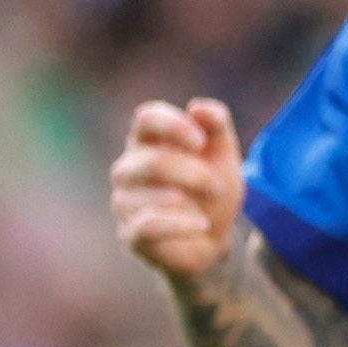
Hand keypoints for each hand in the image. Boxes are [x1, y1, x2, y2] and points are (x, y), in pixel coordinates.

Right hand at [111, 97, 244, 280]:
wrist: (210, 239)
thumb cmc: (210, 191)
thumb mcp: (223, 155)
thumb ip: (216, 126)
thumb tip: (197, 107)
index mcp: (147, 142)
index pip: (145, 118)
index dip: (173, 125)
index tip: (201, 142)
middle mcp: (128, 170)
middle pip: (153, 161)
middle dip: (194, 174)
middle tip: (215, 186)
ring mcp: (124, 202)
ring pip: (154, 195)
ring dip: (191, 200)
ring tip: (207, 210)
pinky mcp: (130, 233)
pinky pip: (151, 225)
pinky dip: (182, 224)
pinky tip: (201, 224)